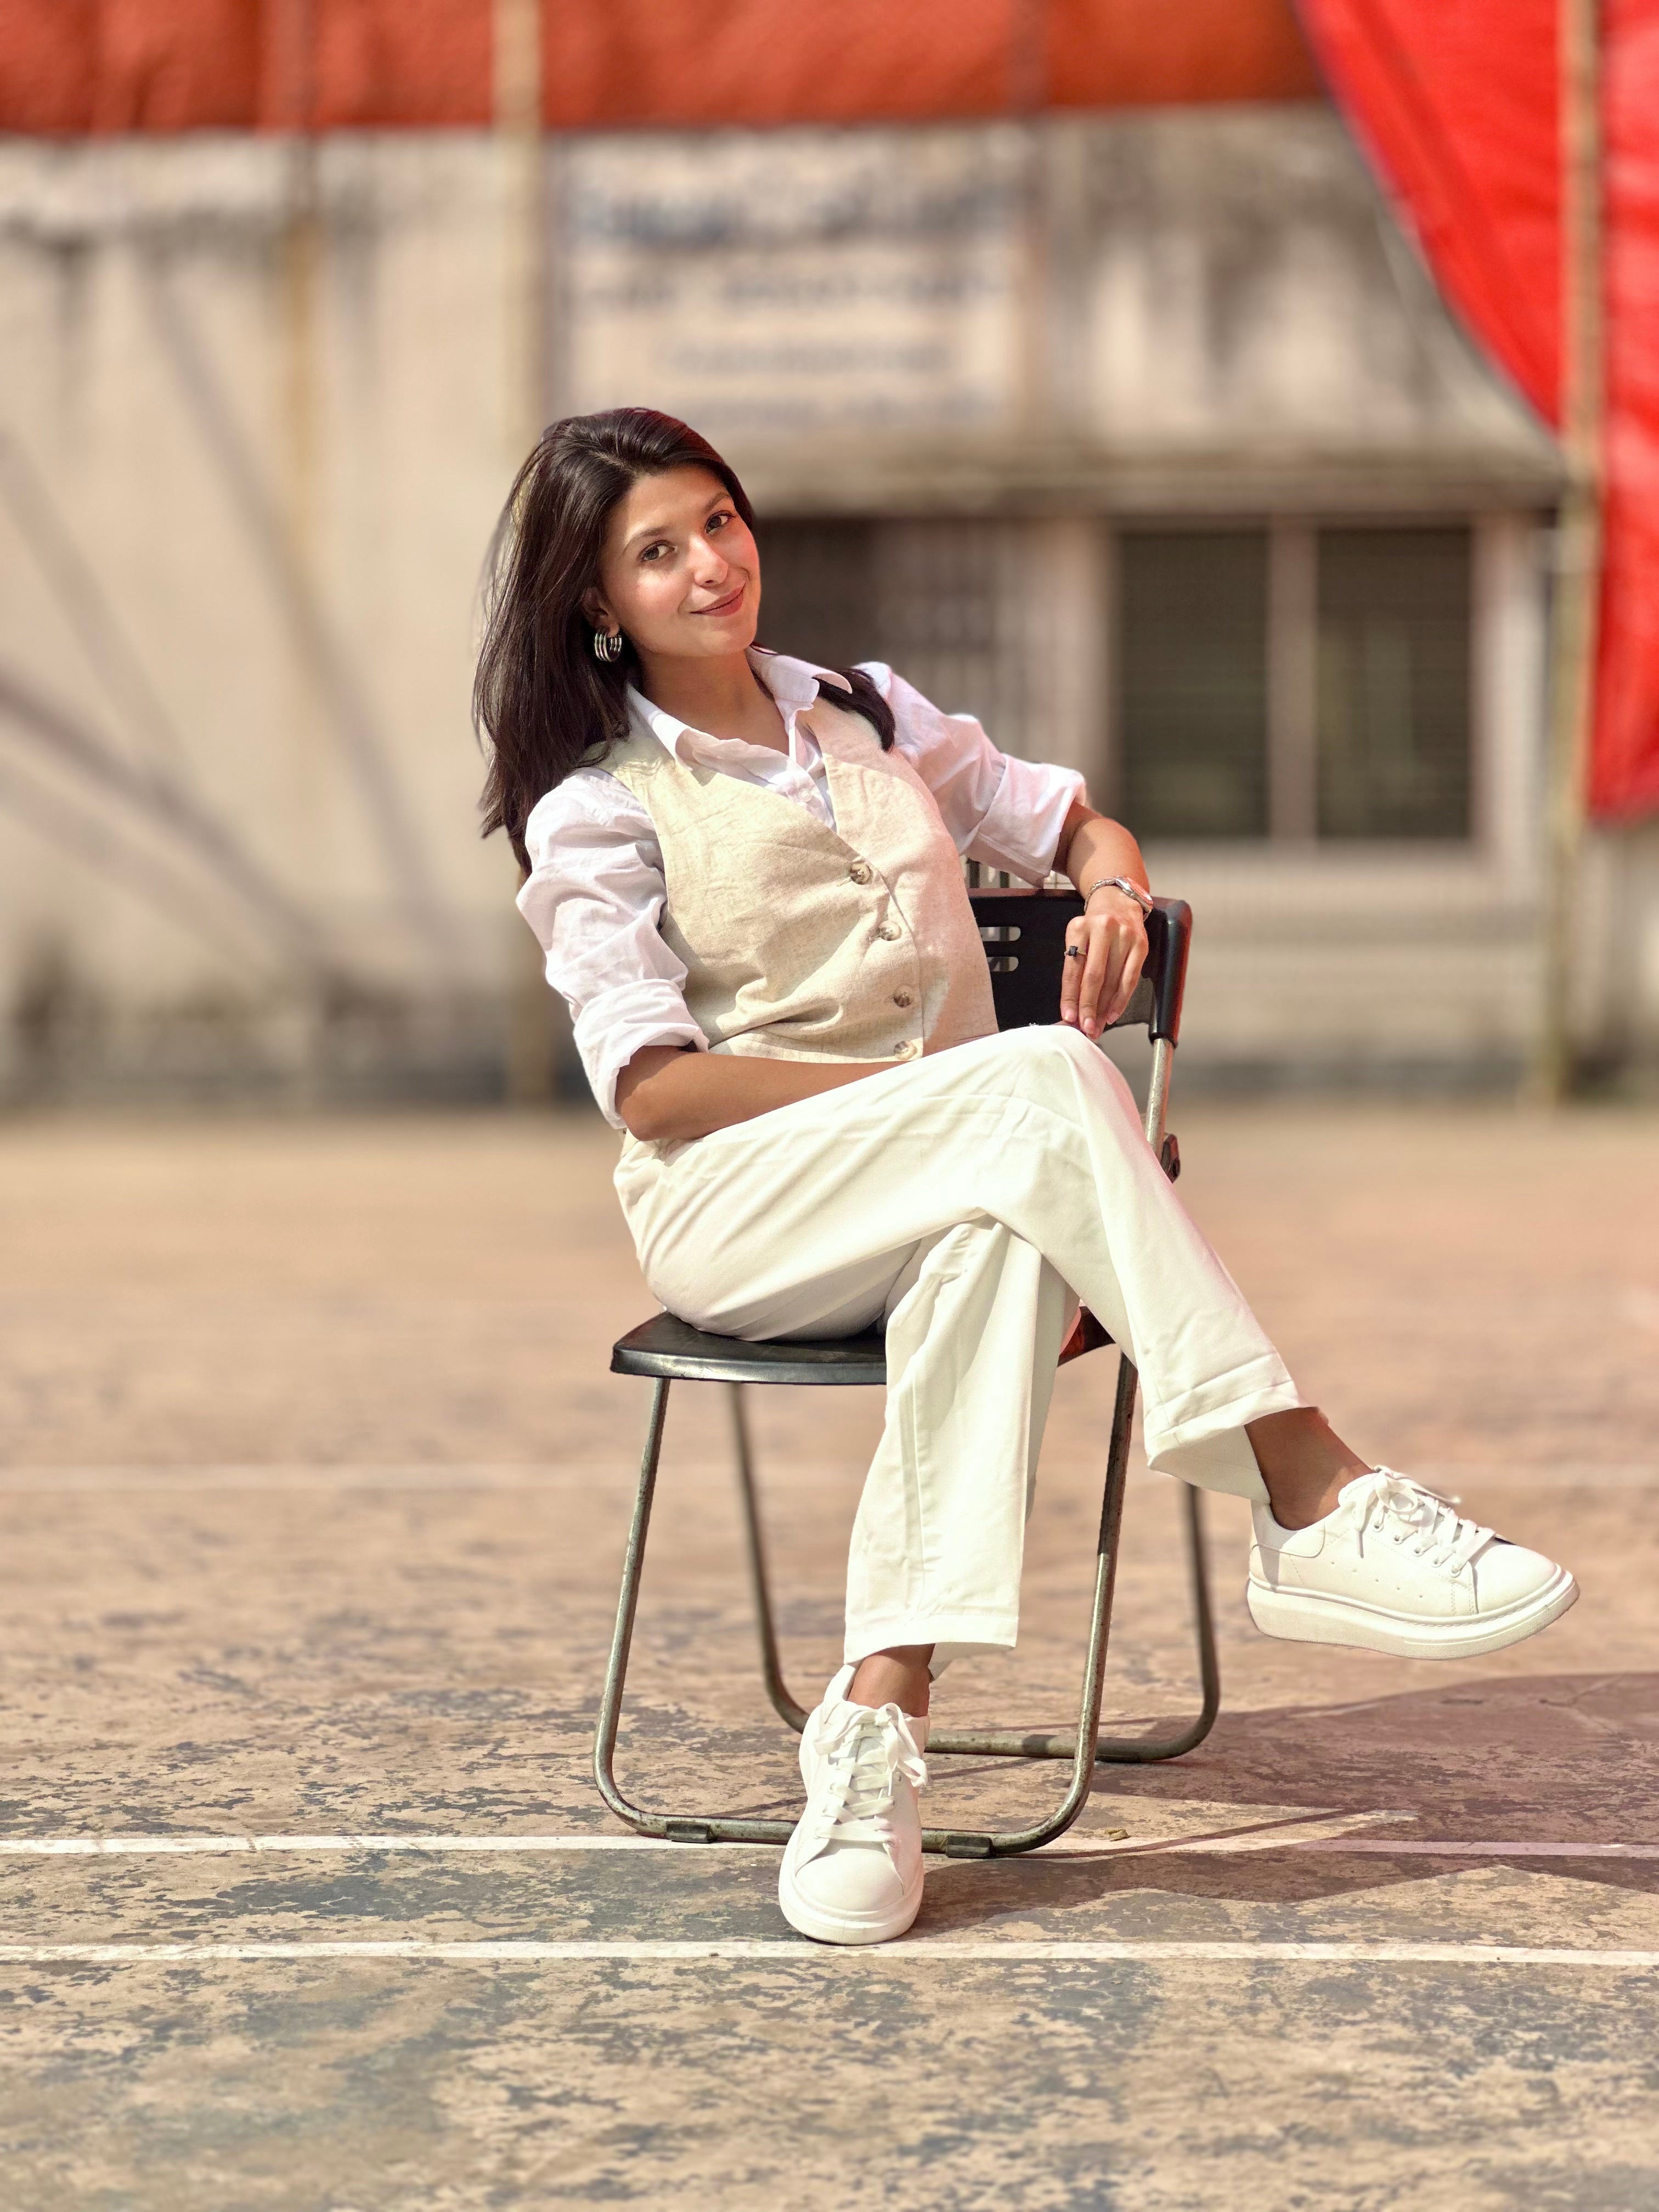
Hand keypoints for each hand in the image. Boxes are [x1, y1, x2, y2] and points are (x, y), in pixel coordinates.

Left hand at [1058, 891, 1147, 1037]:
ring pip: (1113, 981)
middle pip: (1093, 976)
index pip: (1072, 968)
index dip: (1070, 996)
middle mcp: (1102, 929)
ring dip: (1104, 1008)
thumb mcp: (1078, 938)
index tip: (1068, 1016)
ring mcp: (1124, 936)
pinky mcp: (1141, 945)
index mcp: (1078, 927)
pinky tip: (1112, 1014)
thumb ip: (1075, 969)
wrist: (1118, 901)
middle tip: (1085, 1027)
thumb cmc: (1094, 927)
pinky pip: (1130, 979)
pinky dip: (1121, 1000)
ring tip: (1098, 1025)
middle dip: (1088, 1006)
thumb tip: (1074, 1007)